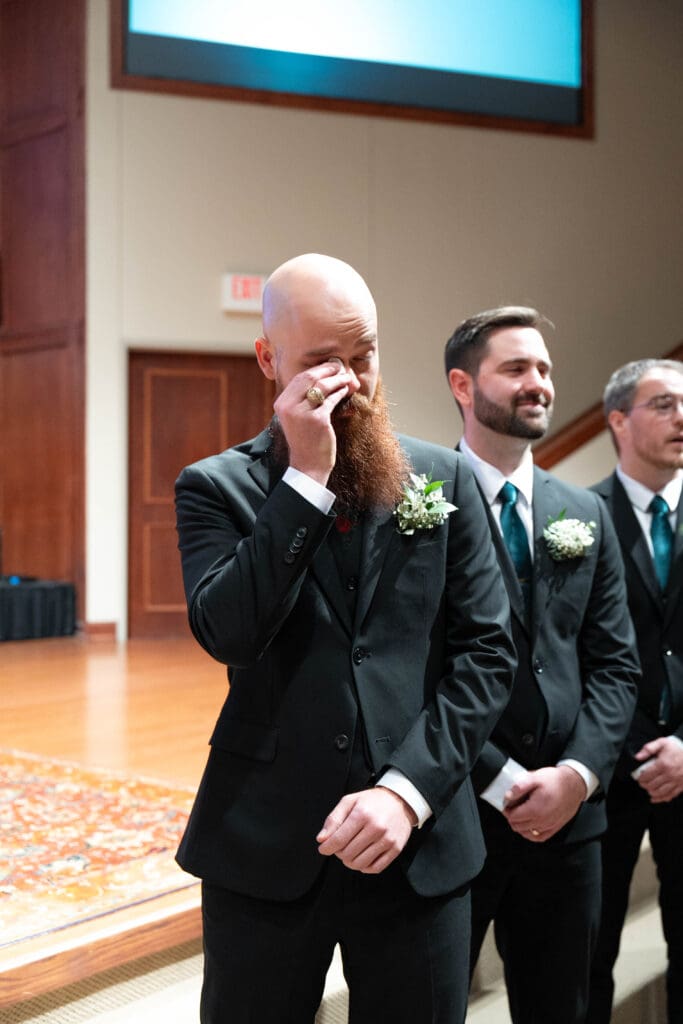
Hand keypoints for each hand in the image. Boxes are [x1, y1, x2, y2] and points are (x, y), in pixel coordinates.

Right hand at [274, 359, 356, 485]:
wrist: (308, 465)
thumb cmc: (305, 440)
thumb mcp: (297, 417)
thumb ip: (303, 398)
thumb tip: (322, 376)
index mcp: (281, 404)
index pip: (299, 378)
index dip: (316, 369)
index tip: (329, 365)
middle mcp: (288, 406)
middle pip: (309, 377)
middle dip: (327, 369)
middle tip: (340, 366)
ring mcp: (302, 413)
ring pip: (322, 386)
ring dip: (337, 379)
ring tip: (347, 378)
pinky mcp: (317, 420)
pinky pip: (331, 399)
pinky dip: (340, 392)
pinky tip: (346, 390)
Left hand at [316, 788, 415, 873]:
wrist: (400, 800)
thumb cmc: (372, 801)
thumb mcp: (350, 801)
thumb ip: (333, 819)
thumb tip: (321, 839)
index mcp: (362, 814)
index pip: (339, 839)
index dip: (327, 847)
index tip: (323, 849)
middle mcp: (376, 827)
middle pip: (348, 853)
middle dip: (339, 853)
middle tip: (340, 846)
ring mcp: (387, 840)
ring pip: (360, 863)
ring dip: (350, 861)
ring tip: (350, 852)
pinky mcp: (396, 849)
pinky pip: (375, 868)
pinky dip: (365, 867)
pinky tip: (362, 857)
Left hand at [503, 765, 586, 841]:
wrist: (574, 785)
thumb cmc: (555, 780)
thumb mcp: (535, 777)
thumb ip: (520, 786)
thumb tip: (507, 796)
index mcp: (535, 809)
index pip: (513, 817)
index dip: (507, 810)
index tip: (507, 804)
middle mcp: (542, 820)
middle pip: (518, 826)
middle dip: (512, 818)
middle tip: (512, 808)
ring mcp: (549, 826)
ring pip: (527, 833)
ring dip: (520, 826)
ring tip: (519, 816)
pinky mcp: (555, 828)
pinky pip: (539, 838)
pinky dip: (531, 834)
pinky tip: (528, 826)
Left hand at [634, 737, 682, 802]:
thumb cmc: (676, 748)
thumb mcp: (662, 743)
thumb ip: (648, 749)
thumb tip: (637, 757)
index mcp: (663, 764)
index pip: (647, 775)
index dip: (640, 778)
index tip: (638, 777)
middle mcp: (670, 774)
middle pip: (652, 785)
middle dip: (644, 785)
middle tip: (642, 783)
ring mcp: (676, 781)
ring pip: (660, 792)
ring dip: (652, 792)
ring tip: (648, 789)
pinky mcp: (682, 786)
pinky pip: (670, 795)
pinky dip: (661, 799)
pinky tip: (655, 798)